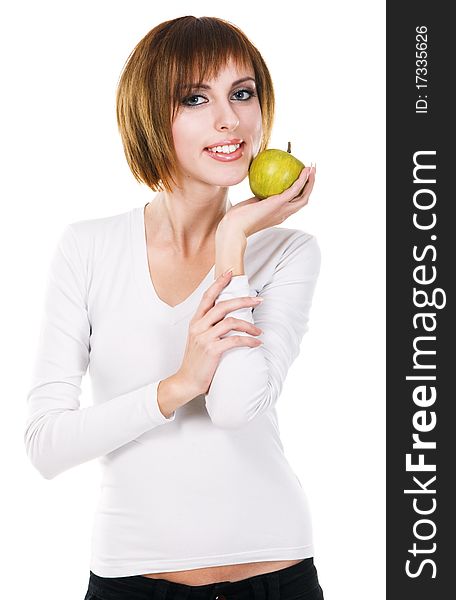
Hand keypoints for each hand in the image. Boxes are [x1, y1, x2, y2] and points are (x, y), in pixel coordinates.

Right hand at [176, 270, 263, 396]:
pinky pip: (234, 340)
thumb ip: (210, 326)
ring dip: (249, 325)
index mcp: (196, 321)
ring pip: (231, 321)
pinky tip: (256, 343)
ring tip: (259, 332)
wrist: (186, 381)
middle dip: (243, 300)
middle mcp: (198, 326)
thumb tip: (230, 317)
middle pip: (223, 305)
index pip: (207, 296)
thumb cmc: (196, 361)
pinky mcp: (212, 350)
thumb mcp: (199, 339)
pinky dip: (248, 340)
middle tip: (258, 299)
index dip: (219, 283)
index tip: (230, 272)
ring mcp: (204, 337)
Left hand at [219, 164, 315, 238]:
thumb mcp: (251, 204)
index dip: (301, 192)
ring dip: (310, 182)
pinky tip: (304, 171)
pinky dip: (301, 180)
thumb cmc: (237, 218)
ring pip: (303, 196)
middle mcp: (284, 214)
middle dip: (310, 186)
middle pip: (303, 200)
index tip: (302, 180)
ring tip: (312, 169)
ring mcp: (283, 210)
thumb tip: (258, 182)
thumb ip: (258, 196)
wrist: (234, 227)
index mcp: (279, 214)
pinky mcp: (279, 204)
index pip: (294, 203)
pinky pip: (294, 190)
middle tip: (312, 172)